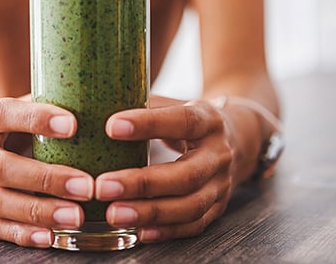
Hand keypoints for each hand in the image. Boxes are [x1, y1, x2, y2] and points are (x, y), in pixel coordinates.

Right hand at [0, 97, 95, 246]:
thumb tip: (99, 103)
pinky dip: (24, 233)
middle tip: (86, 186)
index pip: (1, 114)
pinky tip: (52, 236)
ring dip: (39, 212)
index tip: (74, 125)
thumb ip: (49, 105)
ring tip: (77, 216)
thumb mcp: (20, 108)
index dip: (35, 119)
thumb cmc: (9, 127)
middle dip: (45, 179)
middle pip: (0, 167)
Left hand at [94, 95, 242, 242]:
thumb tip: (96, 104)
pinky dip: (166, 231)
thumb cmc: (189, 120)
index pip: (182, 121)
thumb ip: (143, 105)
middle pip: (186, 175)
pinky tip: (138, 232)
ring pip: (190, 206)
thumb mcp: (175, 104)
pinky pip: (193, 225)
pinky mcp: (218, 208)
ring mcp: (222, 185)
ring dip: (149, 213)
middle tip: (102, 186)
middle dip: (142, 183)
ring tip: (113, 213)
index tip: (111, 127)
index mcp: (209, 121)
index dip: (148, 124)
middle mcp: (219, 155)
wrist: (238, 139)